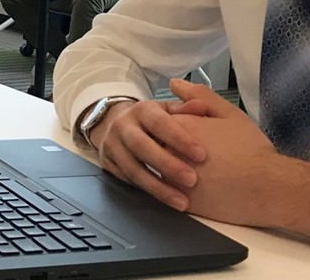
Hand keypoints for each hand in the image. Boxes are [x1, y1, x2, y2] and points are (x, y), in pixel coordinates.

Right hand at [89, 98, 207, 210]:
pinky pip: (127, 180)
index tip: (202, 155)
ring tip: (182, 201)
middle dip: (167, 165)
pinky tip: (166, 200)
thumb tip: (201, 107)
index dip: (179, 139)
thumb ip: (186, 109)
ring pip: (132, 169)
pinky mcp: (107, 164)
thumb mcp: (168, 109)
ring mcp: (112, 146)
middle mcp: (122, 126)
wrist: (114, 123)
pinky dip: (148, 192)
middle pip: (141, 146)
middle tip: (192, 180)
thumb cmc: (152, 120)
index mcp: (141, 110)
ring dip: (158, 187)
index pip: (159, 123)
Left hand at [164, 79, 309, 236]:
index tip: (201, 133)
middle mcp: (168, 152)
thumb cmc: (251, 148)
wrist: (267, 188)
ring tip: (205, 170)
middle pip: (159, 145)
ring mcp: (171, 179)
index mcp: (178, 126)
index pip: (161, 121)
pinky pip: (170, 192)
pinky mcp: (179, 202)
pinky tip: (203, 187)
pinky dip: (181, 189)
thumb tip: (174, 83)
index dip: (181, 126)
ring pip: (162, 170)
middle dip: (174, 146)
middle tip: (206, 154)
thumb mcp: (229, 113)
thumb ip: (199, 95)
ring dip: (175, 168)